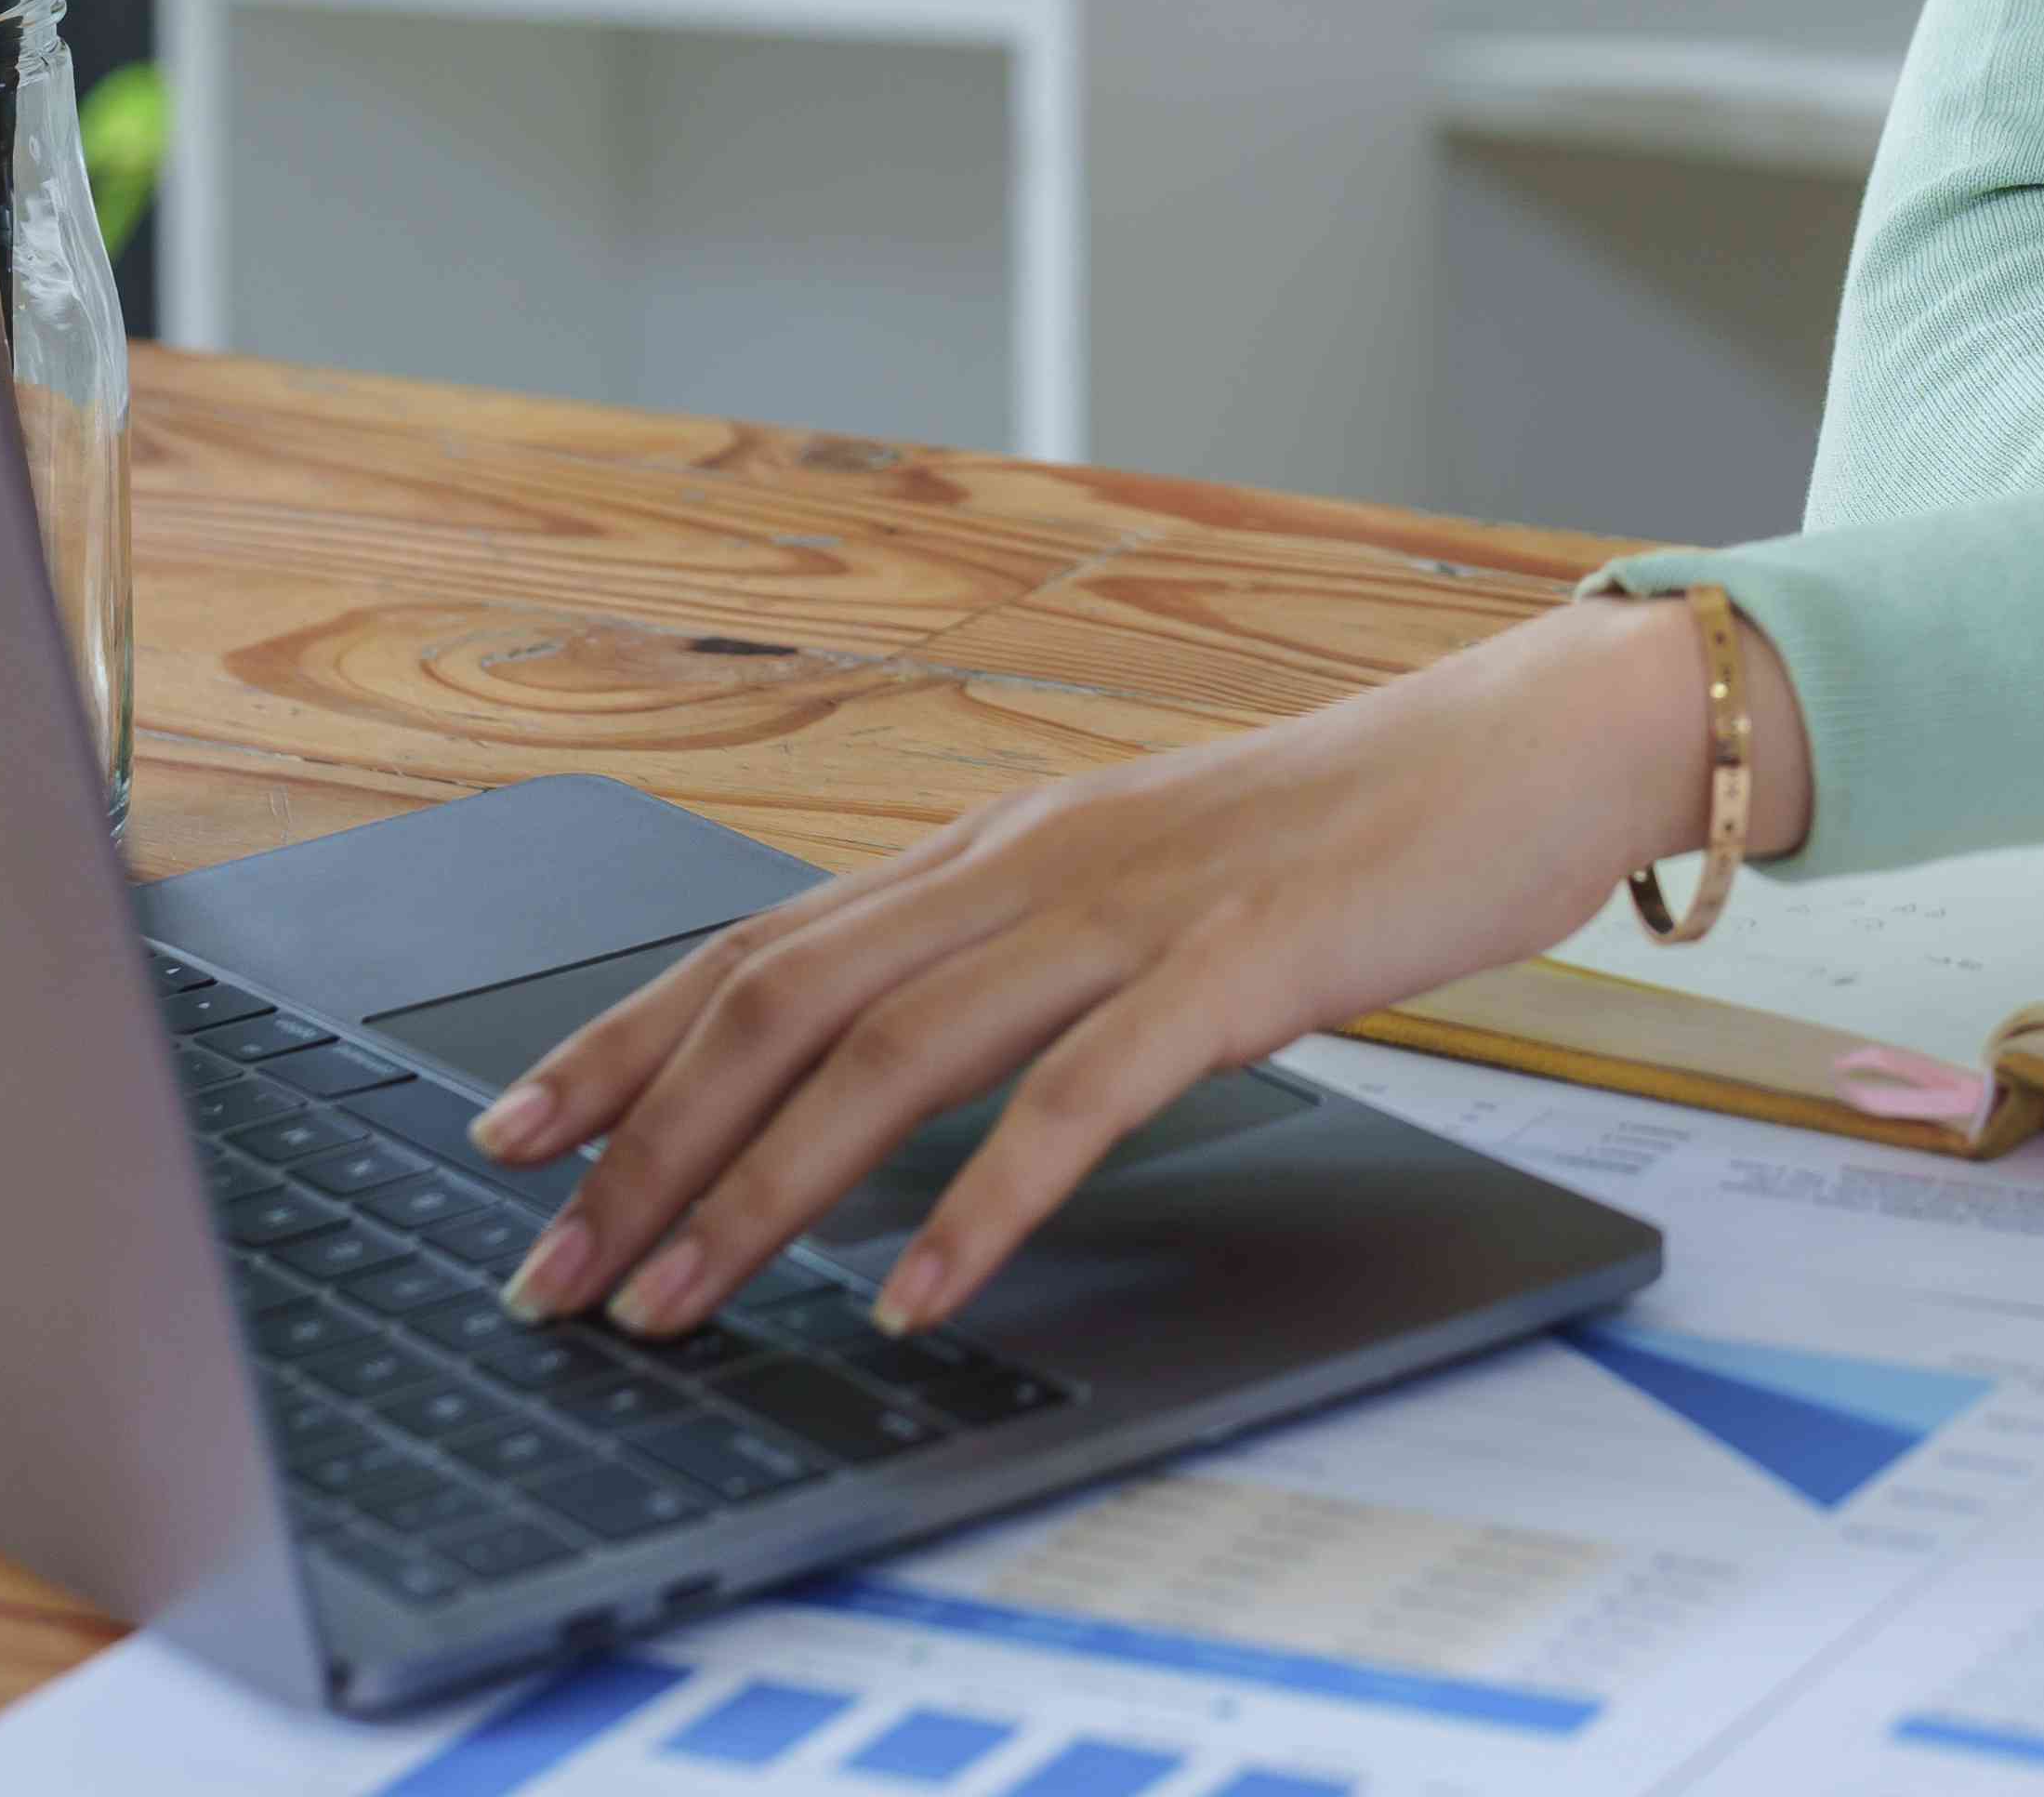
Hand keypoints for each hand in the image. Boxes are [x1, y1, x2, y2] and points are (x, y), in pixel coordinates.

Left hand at [464, 587, 1814, 1339]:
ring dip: (760, 1191)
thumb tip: (903, 1070)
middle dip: (642, 1143)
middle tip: (549, 1268)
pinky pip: (1074, 1098)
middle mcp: (1032, 861)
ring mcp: (1128, 906)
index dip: (620, 1042)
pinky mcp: (1232, 963)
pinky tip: (916, 1289)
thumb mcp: (1151, 894)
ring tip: (674, 1302)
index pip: (761, 943)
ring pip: (891, 1053)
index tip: (511, 1138)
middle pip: (782, 1001)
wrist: (1533, 742)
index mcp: (1001, 844)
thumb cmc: (1354, 832)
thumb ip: (1031, 965)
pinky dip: (976, 1203)